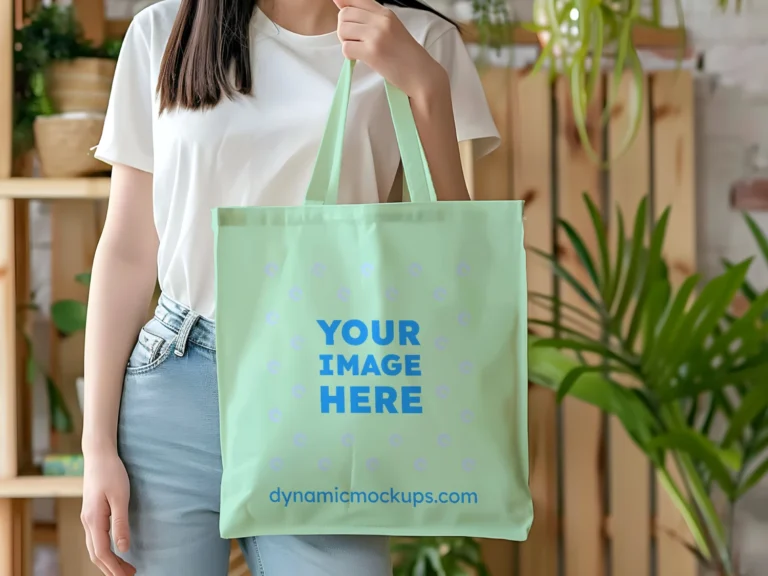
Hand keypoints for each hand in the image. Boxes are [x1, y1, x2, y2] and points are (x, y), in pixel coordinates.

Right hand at [81, 448, 135, 575]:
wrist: (98, 455)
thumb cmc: (111, 473)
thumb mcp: (120, 497)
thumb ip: (121, 523)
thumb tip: (124, 548)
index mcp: (94, 520)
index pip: (102, 552)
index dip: (114, 567)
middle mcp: (87, 521)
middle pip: (96, 554)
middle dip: (111, 568)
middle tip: (129, 575)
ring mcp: (87, 517)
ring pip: (94, 547)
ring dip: (107, 560)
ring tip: (123, 567)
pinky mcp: (91, 512)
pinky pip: (95, 539)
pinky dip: (104, 550)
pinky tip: (113, 550)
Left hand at [334, 0, 447, 98]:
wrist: (420, 74)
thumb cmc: (406, 55)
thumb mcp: (392, 28)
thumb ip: (370, 17)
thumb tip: (339, 2)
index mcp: (385, 13)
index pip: (356, 0)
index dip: (344, 5)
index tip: (344, 16)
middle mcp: (381, 20)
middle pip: (345, 14)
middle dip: (344, 28)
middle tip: (355, 41)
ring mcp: (376, 36)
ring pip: (343, 30)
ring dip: (345, 41)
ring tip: (358, 49)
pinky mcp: (372, 53)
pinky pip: (346, 48)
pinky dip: (349, 55)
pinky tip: (360, 58)